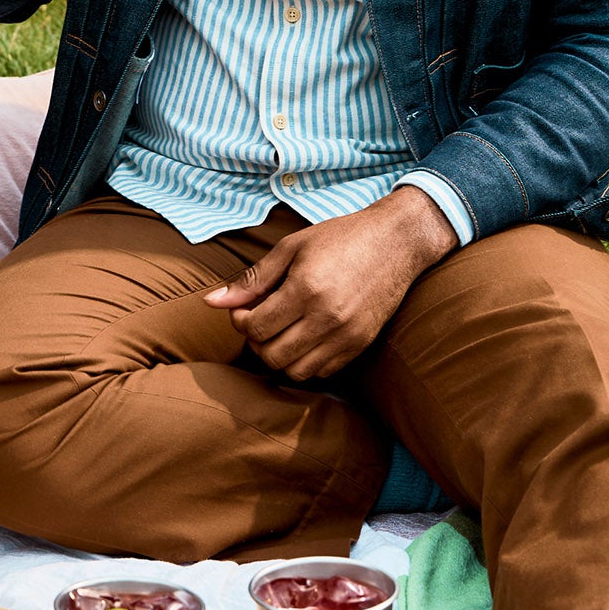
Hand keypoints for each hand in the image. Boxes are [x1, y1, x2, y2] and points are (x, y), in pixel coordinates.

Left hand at [203, 188, 458, 381]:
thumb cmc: (340, 238)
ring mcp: (347, 335)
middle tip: (258, 320)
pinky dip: (305, 362)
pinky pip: (323, 372)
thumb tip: (212, 302)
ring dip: (279, 355)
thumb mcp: (291, 247)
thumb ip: (252, 279)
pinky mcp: (361, 344)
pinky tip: (303, 337)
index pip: (255, 328)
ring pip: (295, 371)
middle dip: (255, 342)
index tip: (244, 308)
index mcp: (306, 289)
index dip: (240, 321)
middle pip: (272, 355)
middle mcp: (327, 318)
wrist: (396, 241)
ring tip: (279, 330)